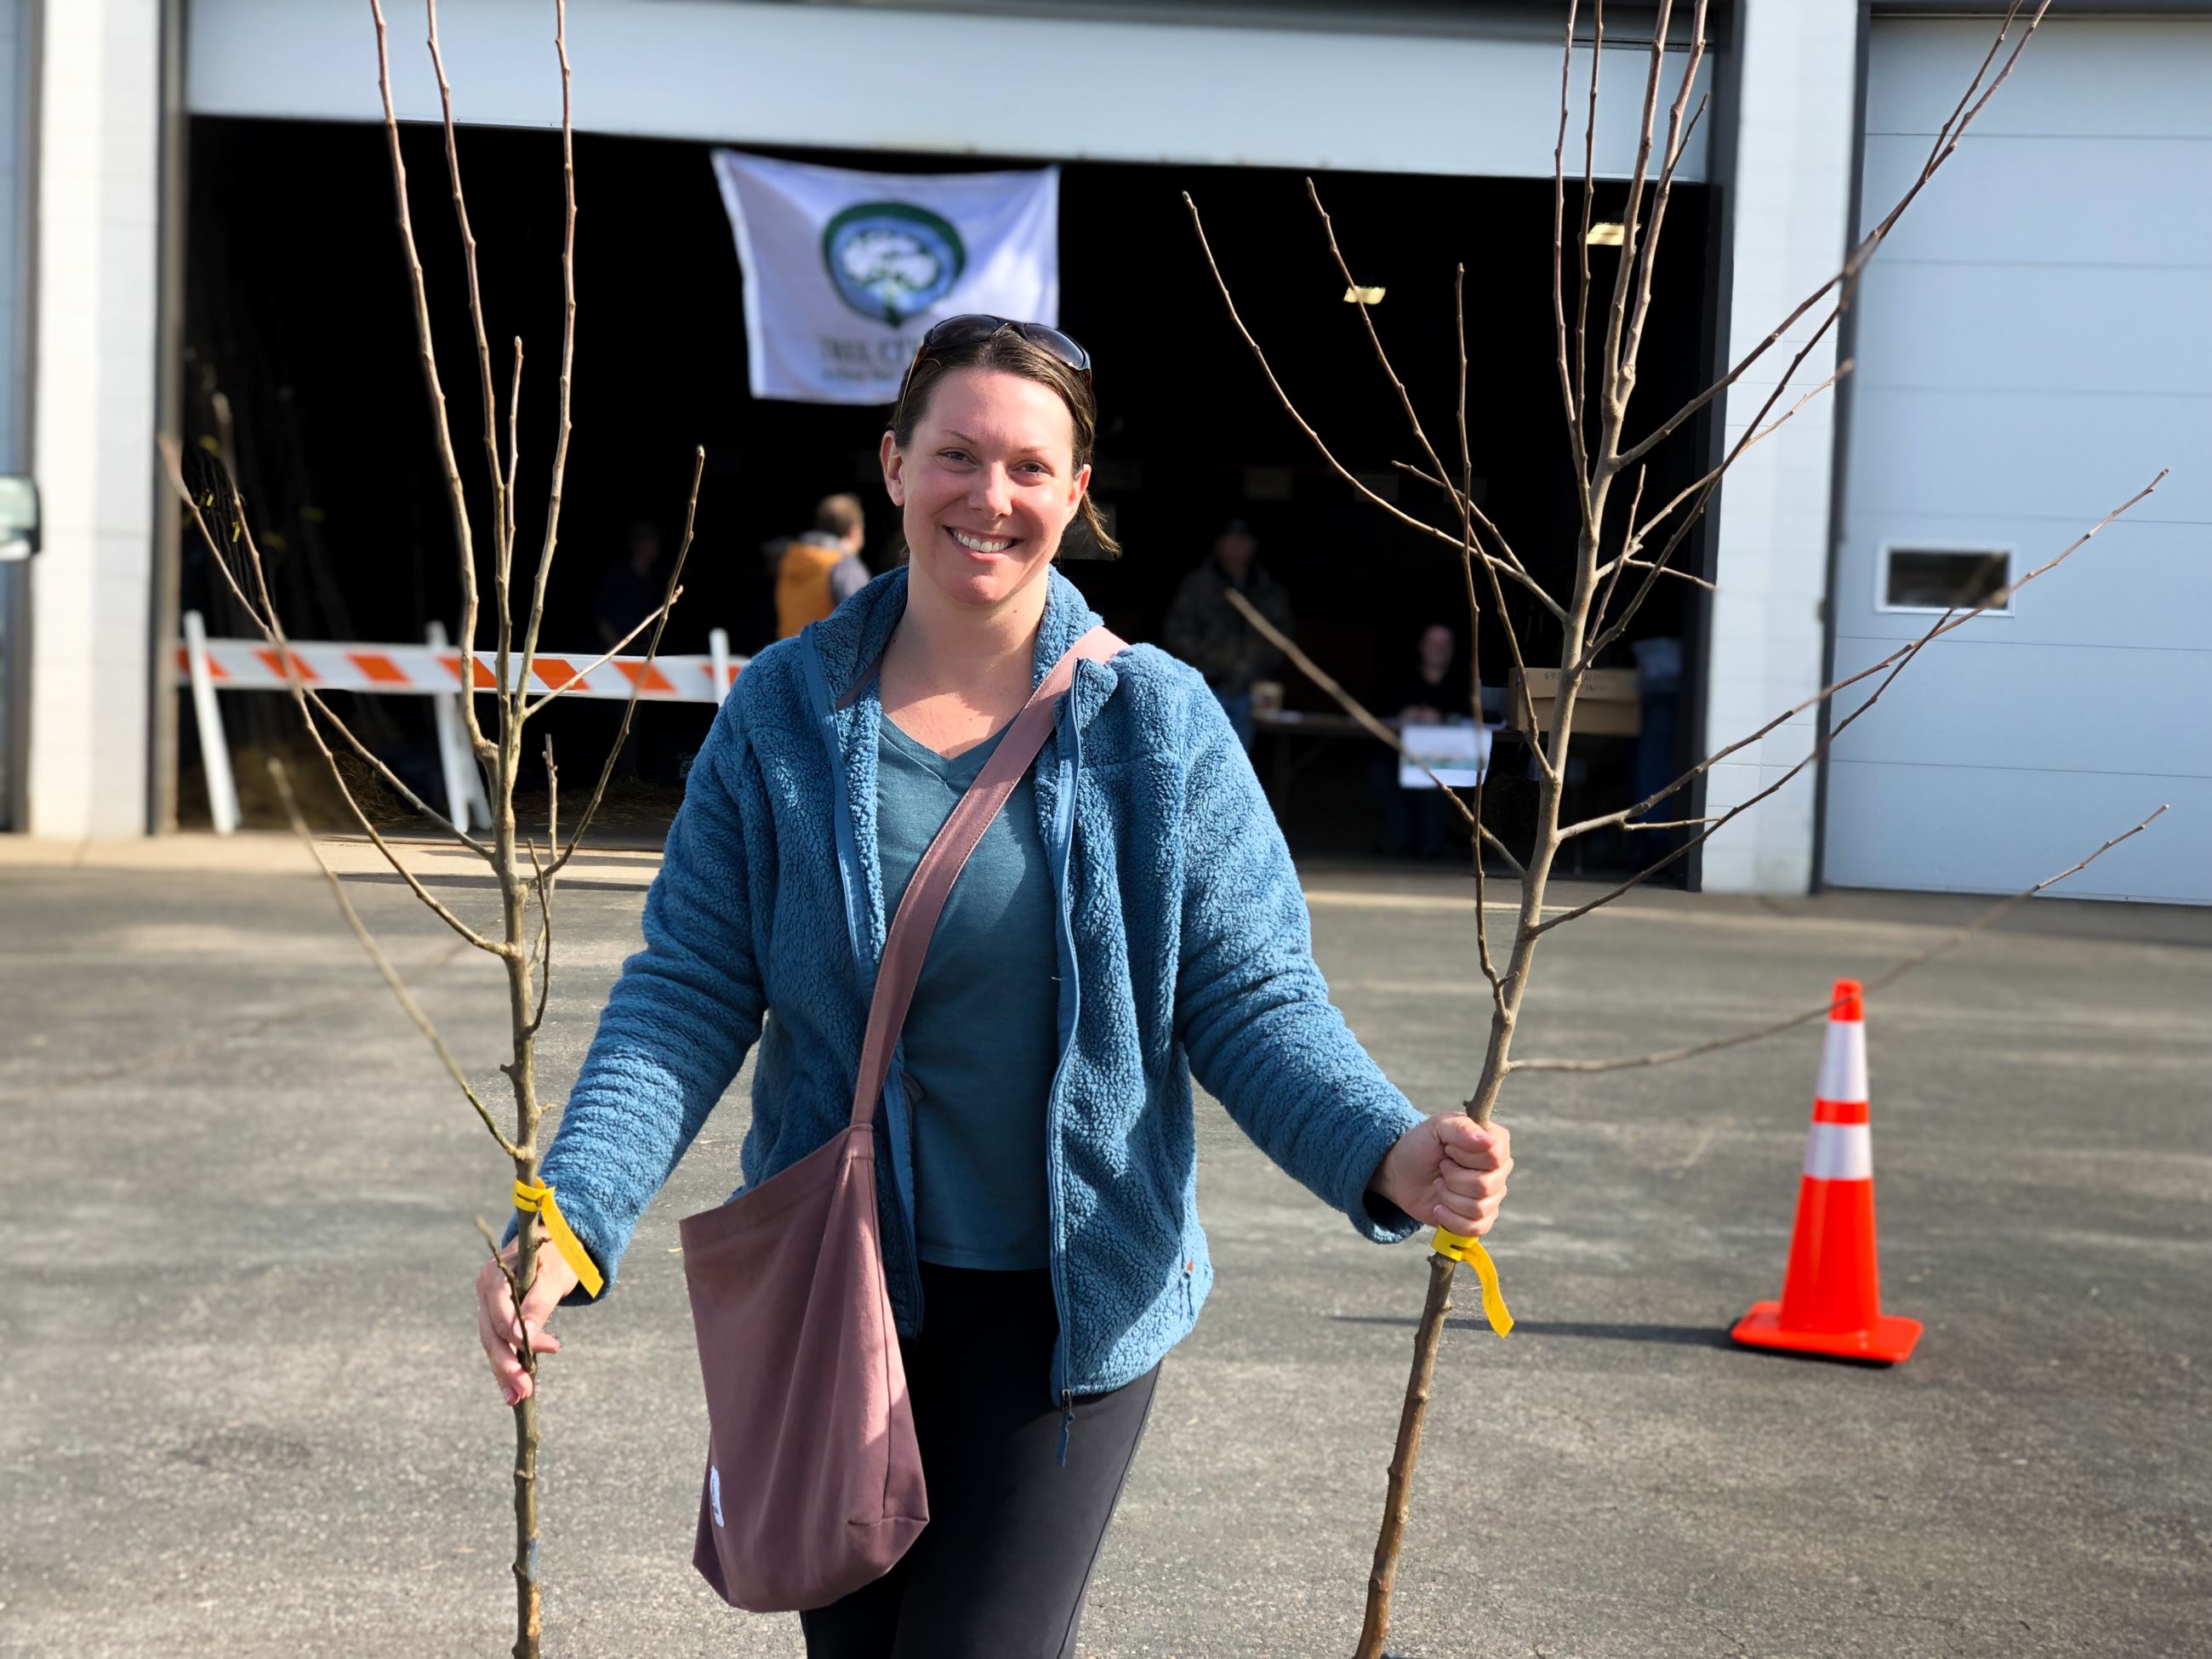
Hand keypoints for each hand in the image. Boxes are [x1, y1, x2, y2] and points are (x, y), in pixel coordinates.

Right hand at [475, 1236, 578, 1406]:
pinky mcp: (495, 1317)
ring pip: (492, 1344)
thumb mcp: (554, 1275)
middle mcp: (484, 1292)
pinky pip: (498, 1343)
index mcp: (494, 1277)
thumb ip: (540, 1302)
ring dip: (504, 1373)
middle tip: (524, 1392)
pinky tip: (511, 1391)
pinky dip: (506, 1365)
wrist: (555, 1242)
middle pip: (491, 1335)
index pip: (503, 1315)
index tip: (554, 1348)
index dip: (524, 1337)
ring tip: (516, 1399)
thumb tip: (528, 1335)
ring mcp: (487, 1306)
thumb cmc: (558, 1255)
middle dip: (507, 1365)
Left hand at [1369, 1115, 1511, 1236]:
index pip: (1495, 1155)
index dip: (1466, 1155)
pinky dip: (1451, 1219)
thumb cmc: (1421, 1146)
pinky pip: (1476, 1228)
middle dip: (1453, 1179)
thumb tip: (1487, 1140)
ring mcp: (1492, 1196)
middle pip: (1486, 1185)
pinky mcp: (1480, 1218)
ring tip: (1439, 1185)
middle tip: (1441, 1168)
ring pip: (1479, 1208)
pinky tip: (1439, 1207)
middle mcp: (1499, 1170)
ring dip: (1449, 1197)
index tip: (1448, 1148)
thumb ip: (1461, 1128)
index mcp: (1494, 1142)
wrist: (1402, 1174)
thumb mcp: (1436, 1127)